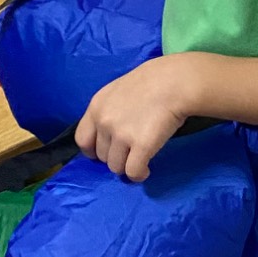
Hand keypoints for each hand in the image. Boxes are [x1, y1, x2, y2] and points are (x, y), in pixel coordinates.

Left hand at [77, 55, 193, 180]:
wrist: (175, 82)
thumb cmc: (152, 82)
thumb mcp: (118, 91)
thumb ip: (108, 111)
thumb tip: (109, 134)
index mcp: (96, 107)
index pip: (82, 140)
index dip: (93, 150)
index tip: (106, 151)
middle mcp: (104, 122)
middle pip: (101, 156)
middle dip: (115, 156)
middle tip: (130, 151)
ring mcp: (121, 135)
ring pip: (116, 167)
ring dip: (127, 166)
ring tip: (140, 158)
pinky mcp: (141, 146)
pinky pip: (133, 172)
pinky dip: (139, 175)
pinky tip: (146, 170)